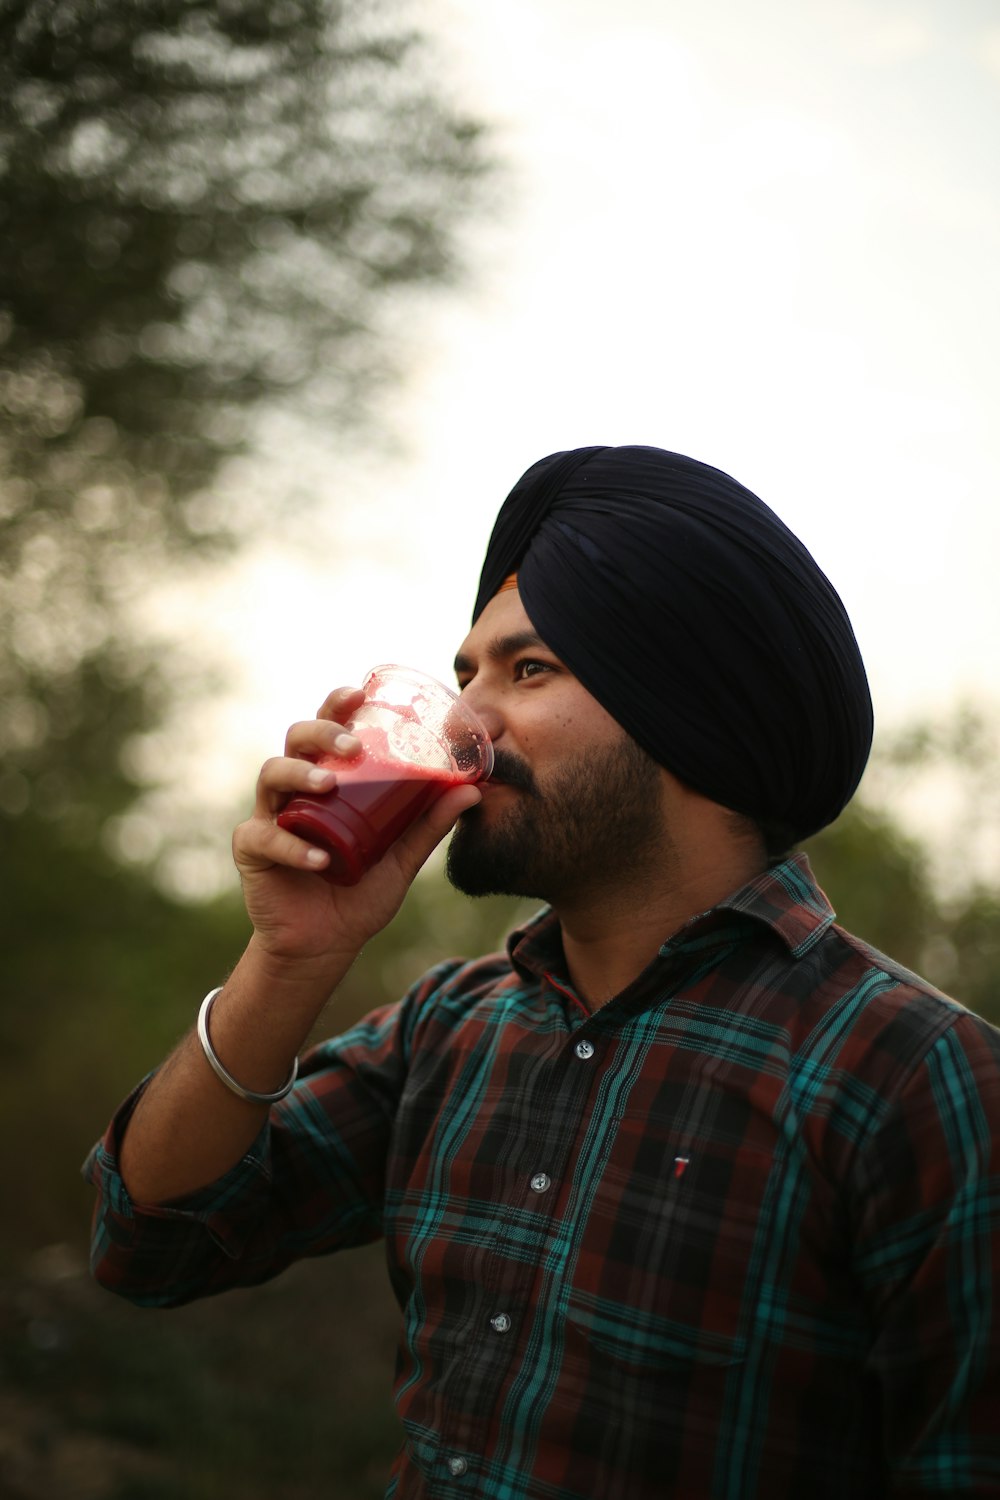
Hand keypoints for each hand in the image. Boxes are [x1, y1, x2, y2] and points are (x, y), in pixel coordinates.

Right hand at [232, 686, 481, 973]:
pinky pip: (263, 837)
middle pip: (295, 739)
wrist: (326, 946)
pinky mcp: (252, 851)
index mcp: (327, 779)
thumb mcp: (401, 858)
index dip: (336, 705)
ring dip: (300, 773)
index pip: (326, 729)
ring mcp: (271, 817)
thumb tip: (472, 790)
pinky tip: (319, 859)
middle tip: (351, 745)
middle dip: (320, 731)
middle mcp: (296, 790)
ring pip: (271, 775)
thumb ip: (429, 825)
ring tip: (328, 784)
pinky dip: (291, 845)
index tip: (358, 693)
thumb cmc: (360, 893)